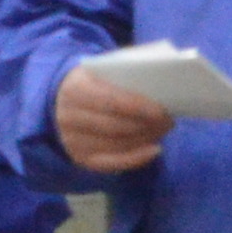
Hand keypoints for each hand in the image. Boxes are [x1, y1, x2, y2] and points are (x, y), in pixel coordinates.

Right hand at [52, 63, 175, 174]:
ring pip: (117, 144)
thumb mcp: (104, 69)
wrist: (63, 99)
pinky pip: (113, 162)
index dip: (139, 107)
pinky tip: (154, 150)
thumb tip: (161, 79)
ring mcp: (72, 140)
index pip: (111, 101)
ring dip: (145, 138)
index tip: (162, 111)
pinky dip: (137, 158)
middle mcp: (68, 117)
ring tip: (163, 130)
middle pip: (115, 126)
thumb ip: (127, 72)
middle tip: (169, 121)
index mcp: (75, 89)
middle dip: (146, 125)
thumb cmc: (95, 82)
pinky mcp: (80, 157)